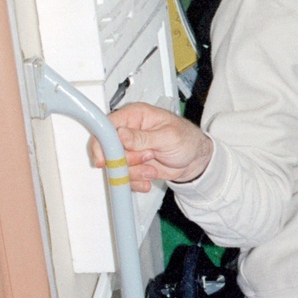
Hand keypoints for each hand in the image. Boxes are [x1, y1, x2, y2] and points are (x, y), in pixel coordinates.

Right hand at [90, 102, 212, 192]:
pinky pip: (123, 177)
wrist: (195, 160)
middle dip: (127, 160)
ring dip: (134, 172)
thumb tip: (120, 134)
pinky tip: (150, 176)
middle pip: (109, 149)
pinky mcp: (132, 165)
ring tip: (152, 167)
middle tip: (147, 157)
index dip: (102, 143)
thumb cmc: (187, 140)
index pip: (108, 126)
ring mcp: (129, 149)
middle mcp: (129, 132)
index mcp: (136, 116)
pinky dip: (136, 181)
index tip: (104, 158)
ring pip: (116, 166)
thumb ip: (143, 137)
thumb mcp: (168, 137)